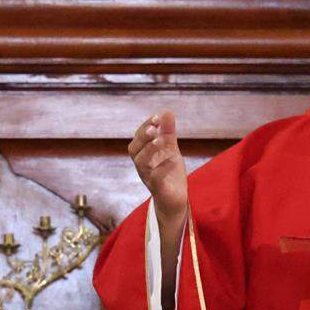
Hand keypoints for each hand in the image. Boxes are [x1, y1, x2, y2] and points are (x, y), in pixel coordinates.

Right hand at [129, 110, 189, 227]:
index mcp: (142, 153)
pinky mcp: (158, 189)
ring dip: (151, 150)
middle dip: (144, 136)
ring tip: (162, 140)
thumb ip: (168, 132)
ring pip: (142, 163)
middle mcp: (141, 165)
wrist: (174, 198)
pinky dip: (163, 168)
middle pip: (134, 149)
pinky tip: (173, 159)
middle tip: (155, 128)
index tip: (157, 117)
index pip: (138, 137)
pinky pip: (156, 178)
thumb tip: (166, 111)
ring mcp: (148, 177)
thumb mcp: (170, 149)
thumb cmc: (169, 171)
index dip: (146, 126)